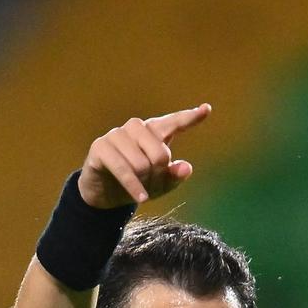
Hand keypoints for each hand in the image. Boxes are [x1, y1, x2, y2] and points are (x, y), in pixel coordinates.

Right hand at [78, 103, 211, 209]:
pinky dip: (134, 186)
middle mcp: (135, 127)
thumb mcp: (160, 184)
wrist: (105, 194)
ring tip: (140, 188)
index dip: (190, 117)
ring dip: (143, 182)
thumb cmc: (137, 183)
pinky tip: (141, 198)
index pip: (174, 122)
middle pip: (160, 153)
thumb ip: (175, 176)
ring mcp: (116, 135)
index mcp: (153, 131)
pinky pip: (123, 169)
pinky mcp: (100, 147)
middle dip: (158, 175)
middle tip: (151, 183)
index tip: (206, 109)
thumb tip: (187, 168)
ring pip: (141, 163)